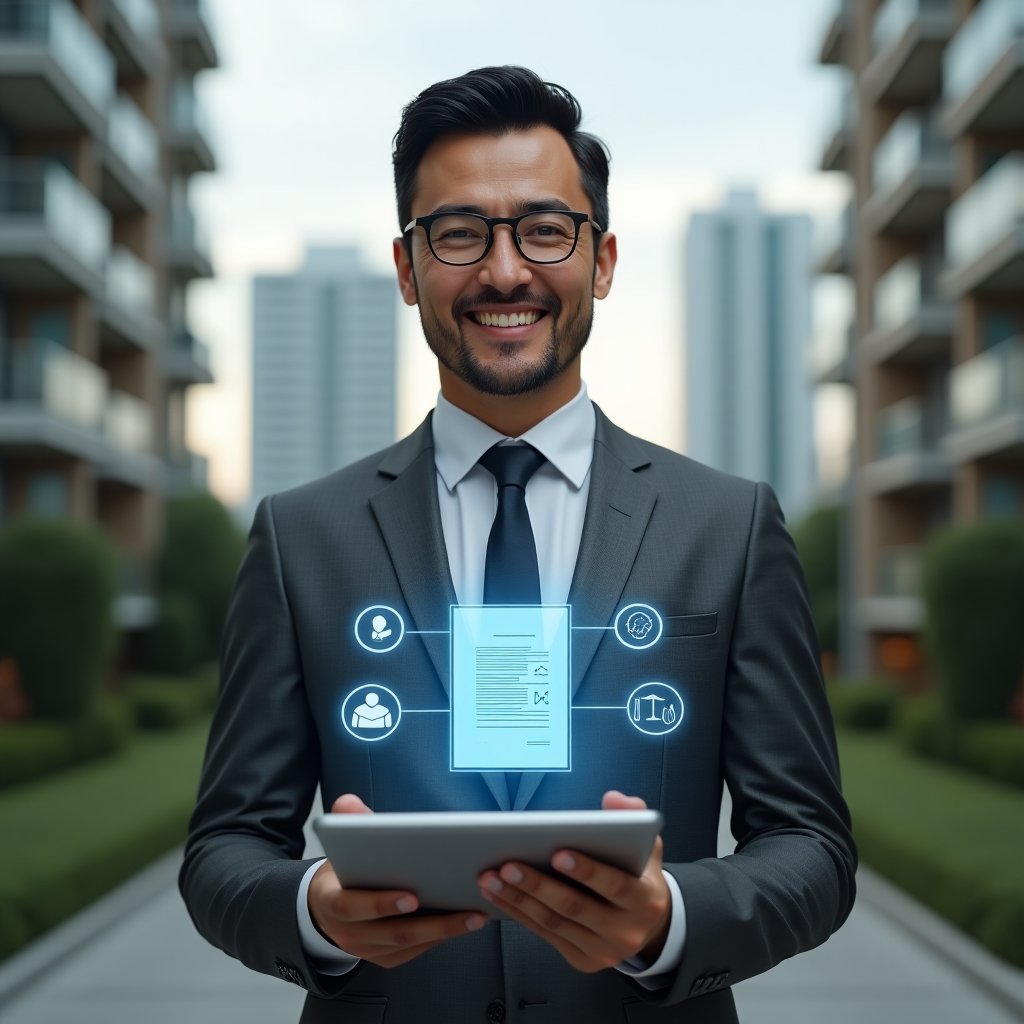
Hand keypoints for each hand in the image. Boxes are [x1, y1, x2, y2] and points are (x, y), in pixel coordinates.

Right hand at [308, 794, 486, 967]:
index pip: (351, 907)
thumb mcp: (339, 846)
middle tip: (462, 905)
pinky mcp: (385, 957)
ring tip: (475, 914)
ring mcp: (367, 949)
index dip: (380, 904)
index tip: (412, 896)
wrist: (328, 906)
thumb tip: (348, 802)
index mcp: (331, 903)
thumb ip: (347, 822)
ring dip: (444, 931)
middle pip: (391, 932)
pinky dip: (439, 938)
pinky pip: (414, 951)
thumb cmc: (343, 872)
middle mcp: (347, 933)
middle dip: (430, 922)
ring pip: (408, 944)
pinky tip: (463, 923)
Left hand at [476, 791, 670, 972]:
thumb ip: (633, 816)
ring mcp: (603, 950)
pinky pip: (545, 935)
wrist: (648, 925)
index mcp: (646, 900)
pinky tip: (499, 896)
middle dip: (538, 885)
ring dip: (519, 899)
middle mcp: (627, 931)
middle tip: (508, 865)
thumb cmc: (639, 876)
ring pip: (554, 923)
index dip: (586, 871)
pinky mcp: (582, 959)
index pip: (615, 885)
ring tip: (492, 878)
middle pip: (575, 907)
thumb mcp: (645, 843)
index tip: (557, 853)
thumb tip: (614, 798)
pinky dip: (519, 914)